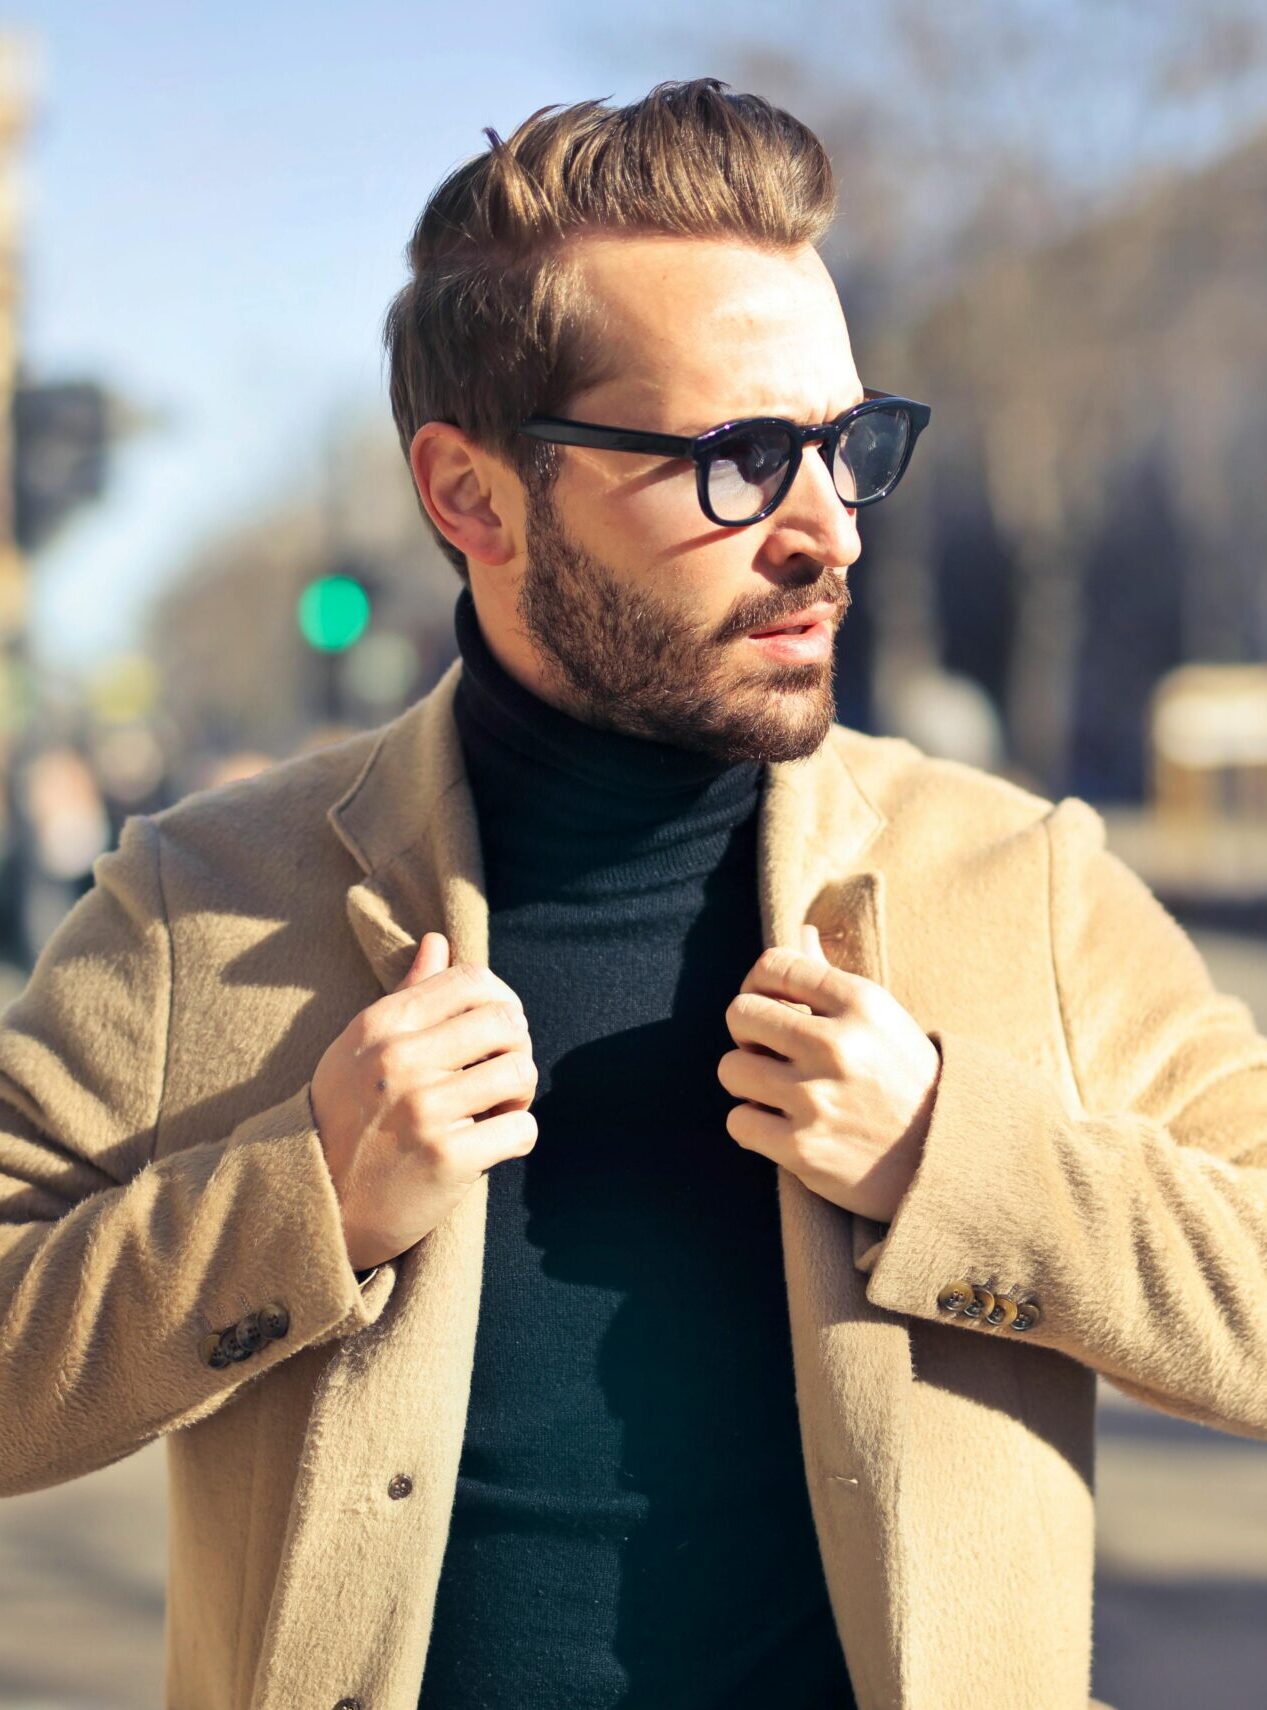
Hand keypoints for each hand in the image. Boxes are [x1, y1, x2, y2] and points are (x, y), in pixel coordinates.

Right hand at [312, 932, 538, 1270]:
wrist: (313, 1206)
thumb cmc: (344, 1119)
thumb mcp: (359, 1048)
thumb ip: (406, 995)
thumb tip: (438, 941)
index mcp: (381, 1025)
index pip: (471, 980)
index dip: (499, 1002)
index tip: (493, 1033)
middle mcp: (399, 1060)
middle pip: (506, 1021)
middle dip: (517, 1047)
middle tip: (500, 1076)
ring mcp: (422, 1109)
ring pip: (520, 1073)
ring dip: (519, 1095)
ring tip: (496, 1110)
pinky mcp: (444, 1159)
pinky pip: (521, 1130)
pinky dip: (517, 1137)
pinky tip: (491, 1145)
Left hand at [717, 924, 941, 1225]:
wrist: (945, 1157)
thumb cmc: (905, 1079)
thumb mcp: (881, 1019)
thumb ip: (831, 978)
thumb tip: (801, 931)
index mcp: (859, 1002)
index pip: (773, 966)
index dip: (758, 984)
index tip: (770, 1006)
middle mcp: (836, 1045)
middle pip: (740, 1013)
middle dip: (749, 1033)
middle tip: (772, 1053)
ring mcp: (817, 1098)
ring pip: (731, 1069)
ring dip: (749, 1082)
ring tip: (778, 1092)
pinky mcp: (802, 1147)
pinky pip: (738, 1122)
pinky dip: (753, 1126)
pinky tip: (781, 1126)